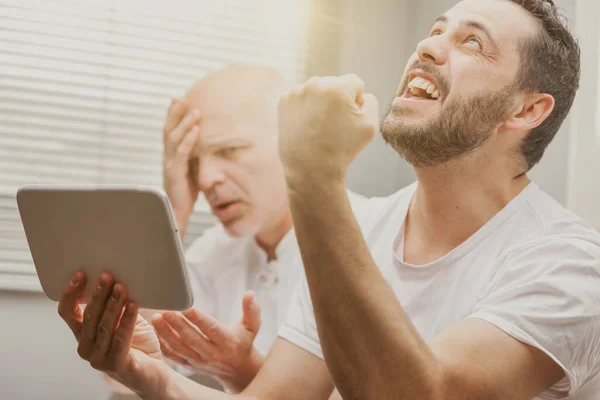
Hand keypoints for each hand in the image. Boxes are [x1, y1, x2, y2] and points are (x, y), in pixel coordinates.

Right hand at [58, 272, 169, 397]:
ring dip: (113, 304)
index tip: (81, 274)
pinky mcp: (117, 364)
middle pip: (89, 316)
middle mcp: (86, 347)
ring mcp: (99, 358)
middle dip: (98, 294)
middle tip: (107, 276)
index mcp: (83, 334)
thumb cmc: (136, 343)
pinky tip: (133, 305)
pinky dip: (127, 320)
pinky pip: (121, 338)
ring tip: (121, 288)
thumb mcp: (122, 319)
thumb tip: (117, 278)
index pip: (67, 312)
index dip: (71, 293)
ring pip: (104, 326)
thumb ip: (115, 305)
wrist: (152, 372)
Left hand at [152, 291, 263, 392]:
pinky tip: (156, 332)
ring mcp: (199, 361)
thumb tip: (250, 294)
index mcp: (227, 342)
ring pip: (179, 347)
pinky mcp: (190, 365)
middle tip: (166, 310)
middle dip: (177, 324)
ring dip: (166, 333)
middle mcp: (212, 353)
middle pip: (191, 338)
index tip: (186, 307)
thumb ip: (251, 310)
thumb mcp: (252, 326)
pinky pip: (174, 357)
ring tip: (157, 318)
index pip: (211, 329)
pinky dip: (163, 346)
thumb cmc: (243, 341)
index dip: (198, 318)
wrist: (238, 369)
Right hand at [162, 98, 202, 237]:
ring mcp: (169, 164)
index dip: (173, 115)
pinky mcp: (174, 172)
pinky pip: (181, 153)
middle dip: (176, 113)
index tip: (179, 100)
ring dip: (185, 123)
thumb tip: (207, 144)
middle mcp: (167, 157)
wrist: (177, 212)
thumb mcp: (192, 170)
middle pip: (168, 130)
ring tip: (195, 111)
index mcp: (170, 155)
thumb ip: (195, 156)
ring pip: (174, 138)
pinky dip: (189, 140)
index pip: (170, 131)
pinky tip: (195, 130)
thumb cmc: (186, 192)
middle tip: (183, 99)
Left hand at [277, 74, 378, 186]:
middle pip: (334, 84)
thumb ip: (371, 101)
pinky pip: (302, 98)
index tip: (349, 119)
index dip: (356, 101)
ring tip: (320, 127)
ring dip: (321, 102)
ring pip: (317, 90)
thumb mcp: (370, 126)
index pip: (355, 83)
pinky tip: (308, 126)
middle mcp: (315, 83)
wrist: (310, 168)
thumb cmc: (342, 149)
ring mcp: (297, 92)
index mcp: (338, 87)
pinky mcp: (284, 101)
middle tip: (334, 125)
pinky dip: (305, 108)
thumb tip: (360, 94)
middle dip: (337, 99)